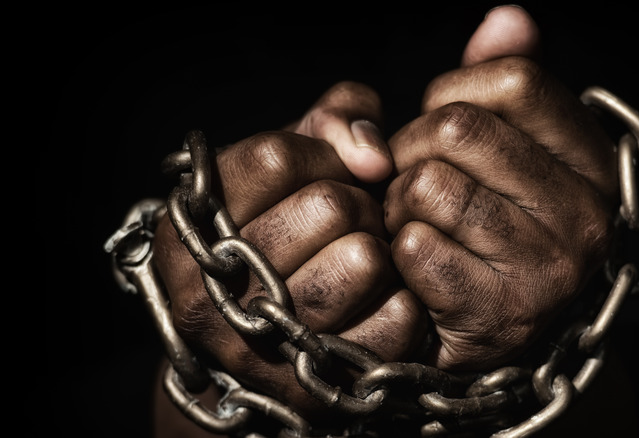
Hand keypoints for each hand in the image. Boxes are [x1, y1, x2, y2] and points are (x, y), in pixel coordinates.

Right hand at [153, 81, 425, 419]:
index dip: (325, 155)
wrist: (257, 338)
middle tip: (355, 220)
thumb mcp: (290, 162)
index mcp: (192, 225)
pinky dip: (404, 299)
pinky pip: (396, 318)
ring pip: (363, 260)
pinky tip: (381, 297)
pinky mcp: (310, 384)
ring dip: (382, 249)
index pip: (277, 157)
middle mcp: (209, 289)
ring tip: (365, 256)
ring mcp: (256, 344)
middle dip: (359, 202)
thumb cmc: (281, 227)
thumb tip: (374, 155)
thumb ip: (334, 118)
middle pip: (329, 207)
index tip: (333, 172)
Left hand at [384, 5, 618, 370]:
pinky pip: (413, 245)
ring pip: (428, 186)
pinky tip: (415, 265)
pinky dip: (397, 250)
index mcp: (595, 164)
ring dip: (397, 203)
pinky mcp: (499, 315)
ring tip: (414, 222)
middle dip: (411, 149)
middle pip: (459, 130)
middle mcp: (587, 217)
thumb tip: (508, 17)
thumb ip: (503, 81)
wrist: (481, 332)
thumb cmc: (484, 227)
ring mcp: (548, 271)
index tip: (438, 124)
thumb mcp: (505, 148)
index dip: (452, 93)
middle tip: (412, 178)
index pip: (515, 80)